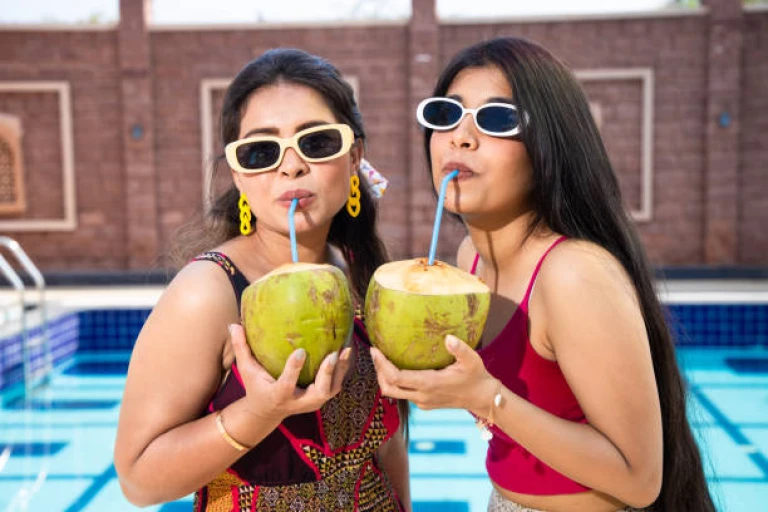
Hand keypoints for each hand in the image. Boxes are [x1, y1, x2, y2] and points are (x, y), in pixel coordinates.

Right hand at [229, 324, 352, 420]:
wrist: (268, 411)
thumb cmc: (256, 386)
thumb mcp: (247, 370)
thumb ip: (241, 348)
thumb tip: (233, 324)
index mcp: (279, 395)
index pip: (287, 384)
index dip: (294, 369)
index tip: (300, 351)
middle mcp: (299, 402)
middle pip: (318, 392)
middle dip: (327, 374)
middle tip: (334, 353)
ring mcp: (313, 402)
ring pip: (332, 389)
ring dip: (341, 370)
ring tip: (347, 347)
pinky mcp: (322, 398)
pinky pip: (337, 383)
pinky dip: (344, 368)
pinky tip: (349, 348)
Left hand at [371, 334, 495, 413]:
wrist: (482, 398)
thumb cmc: (476, 377)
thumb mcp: (472, 360)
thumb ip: (460, 349)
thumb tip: (448, 337)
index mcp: (429, 384)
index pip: (396, 377)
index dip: (382, 365)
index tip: (375, 350)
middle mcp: (421, 396)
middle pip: (388, 388)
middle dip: (378, 371)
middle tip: (375, 353)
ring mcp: (422, 402)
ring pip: (394, 393)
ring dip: (385, 377)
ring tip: (382, 359)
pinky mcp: (424, 404)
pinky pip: (403, 394)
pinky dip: (395, 382)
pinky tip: (398, 367)